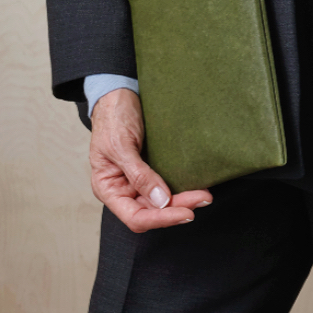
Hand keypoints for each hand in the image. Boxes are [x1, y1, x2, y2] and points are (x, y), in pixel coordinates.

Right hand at [89, 88, 212, 232]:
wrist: (117, 93)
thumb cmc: (112, 117)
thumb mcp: (121, 145)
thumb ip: (139, 175)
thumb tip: (160, 201)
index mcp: (108, 189)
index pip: (135, 217)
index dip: (161, 219)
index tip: (186, 213)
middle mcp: (123, 189)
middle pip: (152, 211)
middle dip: (178, 208)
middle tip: (203, 199)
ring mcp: (136, 180)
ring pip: (162, 201)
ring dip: (183, 200)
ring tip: (205, 195)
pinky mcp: (149, 169)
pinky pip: (165, 185)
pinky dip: (180, 188)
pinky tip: (195, 186)